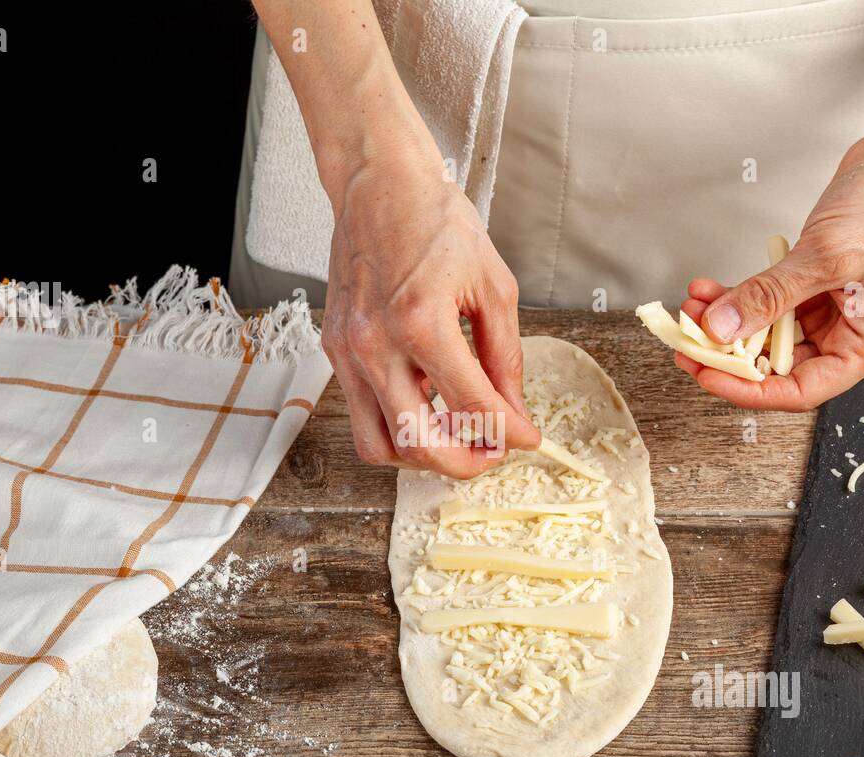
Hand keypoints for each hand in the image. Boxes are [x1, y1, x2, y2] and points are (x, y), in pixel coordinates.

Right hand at [322, 148, 540, 476]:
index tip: (527, 439)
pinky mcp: (335, 352)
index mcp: (422, 321)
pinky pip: (363, 415)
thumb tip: (515, 412)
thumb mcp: (493, 286)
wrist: (378, 186)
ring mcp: (349, 352)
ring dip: (424, 456)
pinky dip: (398, 425)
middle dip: (464, 463)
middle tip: (491, 453)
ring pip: (381, 445)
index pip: (473, 405)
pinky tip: (427, 406)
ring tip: (456, 437)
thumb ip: (506, 358)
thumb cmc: (435, 223)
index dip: (509, 433)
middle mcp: (377, 344)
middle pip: (420, 443)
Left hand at [680, 132, 863, 410]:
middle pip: (778, 365)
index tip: (706, 374)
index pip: (799, 389)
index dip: (748, 388)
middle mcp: (851, 336)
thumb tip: (721, 328)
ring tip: (693, 307)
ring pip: (767, 334)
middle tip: (686, 341)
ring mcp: (832, 311)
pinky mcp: (815, 285)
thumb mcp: (826, 257)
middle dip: (728, 353)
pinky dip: (739, 298)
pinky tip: (710, 290)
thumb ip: (769, 296)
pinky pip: (768, 304)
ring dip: (727, 322)